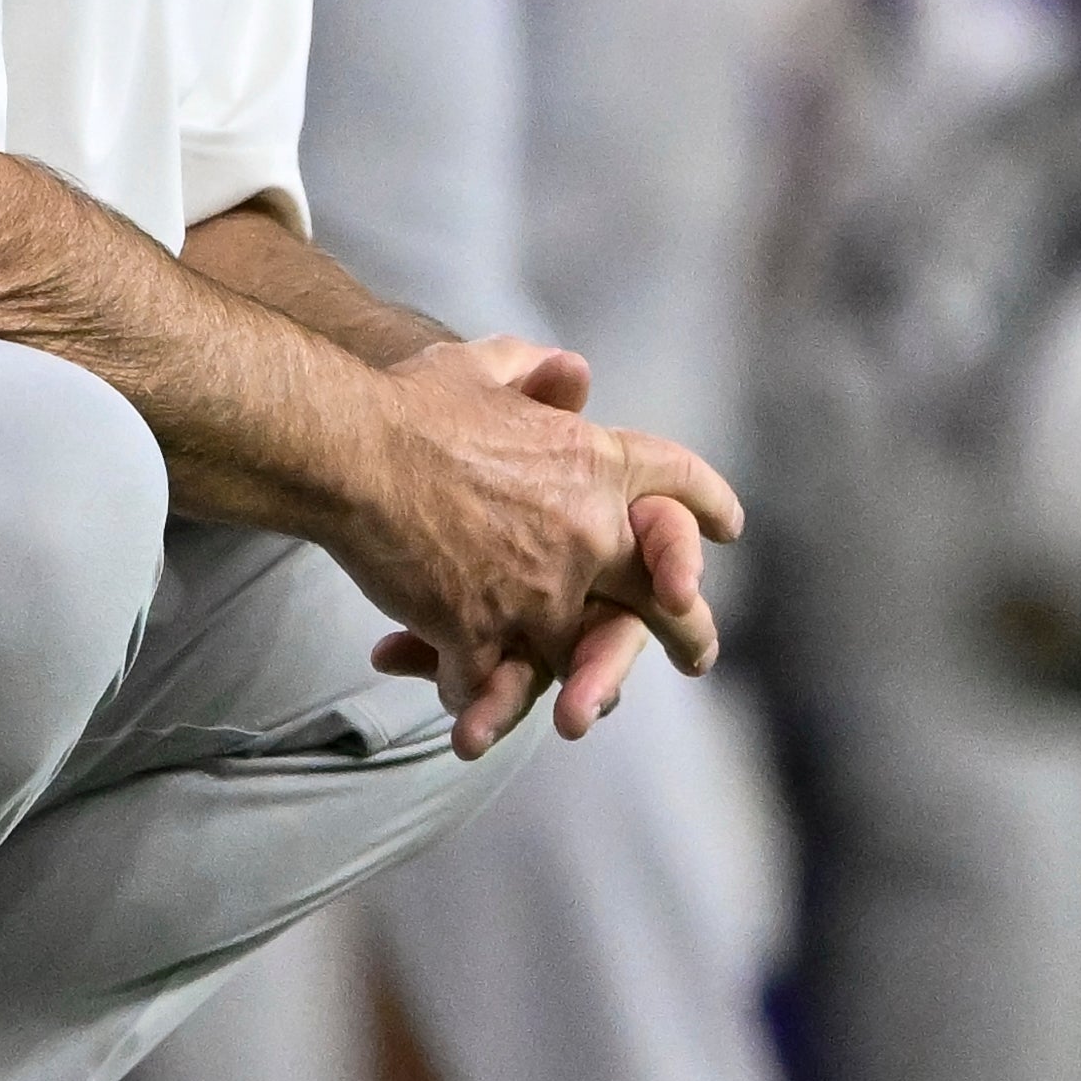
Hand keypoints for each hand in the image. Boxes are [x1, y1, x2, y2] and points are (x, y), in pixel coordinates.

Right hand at [341, 337, 735, 758]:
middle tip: (700, 654)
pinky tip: (465, 710)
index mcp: (594, 466)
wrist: (353, 451)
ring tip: (583, 713)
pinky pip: (489, 683)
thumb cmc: (410, 403)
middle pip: (661, 596)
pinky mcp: (480, 633)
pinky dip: (477, 699)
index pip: (674, 483)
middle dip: (686, 629)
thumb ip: (531, 368)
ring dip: (580, 684)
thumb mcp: (480, 367)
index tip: (727, 527)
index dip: (705, 504)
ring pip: (574, 655)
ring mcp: (537, 592)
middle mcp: (584, 535)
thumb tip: (567, 368)